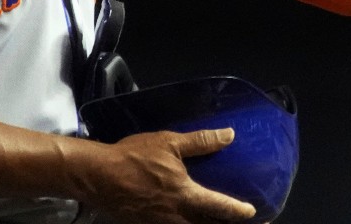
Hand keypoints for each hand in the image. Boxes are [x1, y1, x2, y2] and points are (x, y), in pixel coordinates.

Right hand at [75, 128, 256, 223]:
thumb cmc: (134, 157)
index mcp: (185, 195)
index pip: (220, 208)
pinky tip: (193, 222)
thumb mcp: (170, 143)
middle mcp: (176, 216)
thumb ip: (202, 142)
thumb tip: (230, 135)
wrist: (96, 176)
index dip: (239, 212)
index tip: (253, 213)